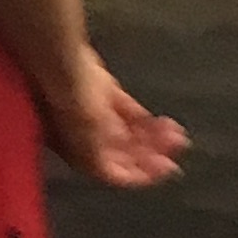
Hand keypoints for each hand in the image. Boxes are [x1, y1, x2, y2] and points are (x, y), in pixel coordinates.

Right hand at [44, 53, 187, 189]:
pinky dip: (147, 121)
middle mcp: (88, 140)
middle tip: (178, 149)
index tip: (168, 168)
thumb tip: (128, 168)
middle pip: (126, 154)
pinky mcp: (105, 95)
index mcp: (81, 155)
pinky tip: (164, 122)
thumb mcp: (89, 138)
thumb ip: (108, 157)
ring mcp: (97, 117)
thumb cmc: (70, 105)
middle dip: (152, 154)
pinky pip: (131, 114)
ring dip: (154, 137)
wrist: (59, 62)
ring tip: (177, 134)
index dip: (143, 175)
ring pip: (130, 134)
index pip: (116, 174)